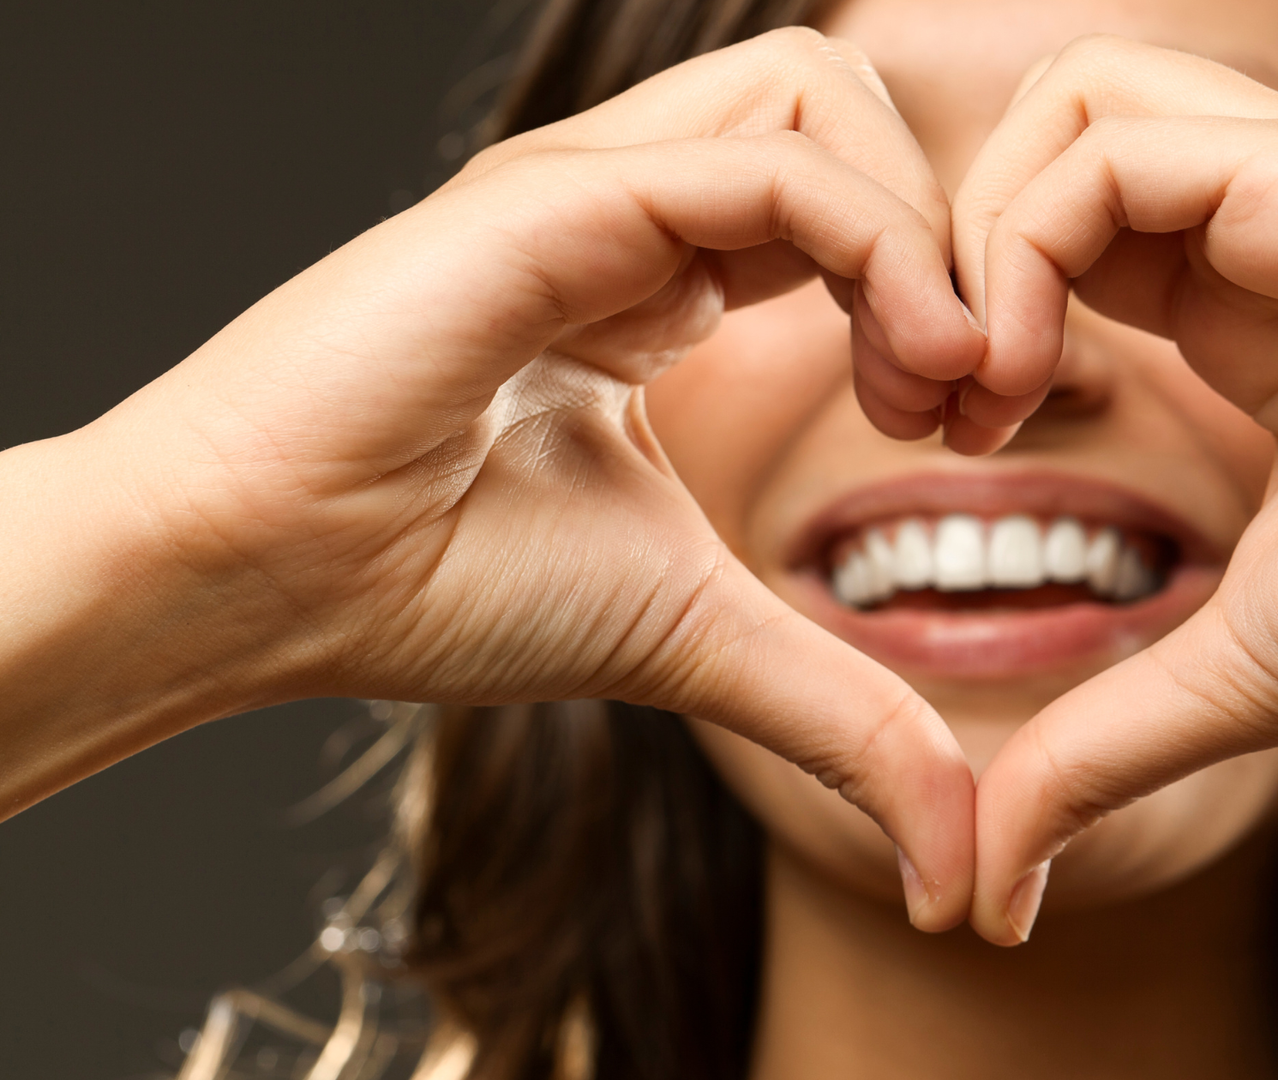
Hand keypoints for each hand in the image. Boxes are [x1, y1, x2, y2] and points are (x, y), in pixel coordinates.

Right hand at [0, 28, 980, 929]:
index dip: (944, 293)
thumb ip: (842, 715)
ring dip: (925, 232)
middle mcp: (634, 205)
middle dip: (956, 240)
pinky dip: (881, 248)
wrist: (273, 584)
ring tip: (932, 382)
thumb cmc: (441, 588)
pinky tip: (904, 369)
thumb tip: (957, 861)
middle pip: (846, 108)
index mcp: (660, 274)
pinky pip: (772, 163)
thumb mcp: (700, 639)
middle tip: (972, 398)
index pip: (846, 196)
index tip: (972, 431)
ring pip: (819, 93)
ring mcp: (595, 186)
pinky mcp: (559, 198)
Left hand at [940, 37, 1277, 943]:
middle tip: (923, 405)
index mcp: (1226, 305)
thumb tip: (988, 891)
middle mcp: (1239, 228)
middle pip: (1028, 147)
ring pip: (1059, 106)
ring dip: (971, 236)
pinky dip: (1024, 237)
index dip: (958, 316)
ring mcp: (1273, 187)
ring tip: (979, 385)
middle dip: (931, 258)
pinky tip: (1029, 366)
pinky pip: (1110, 134)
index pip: (1041, 234)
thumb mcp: (1234, 675)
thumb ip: (1100, 754)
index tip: (945, 442)